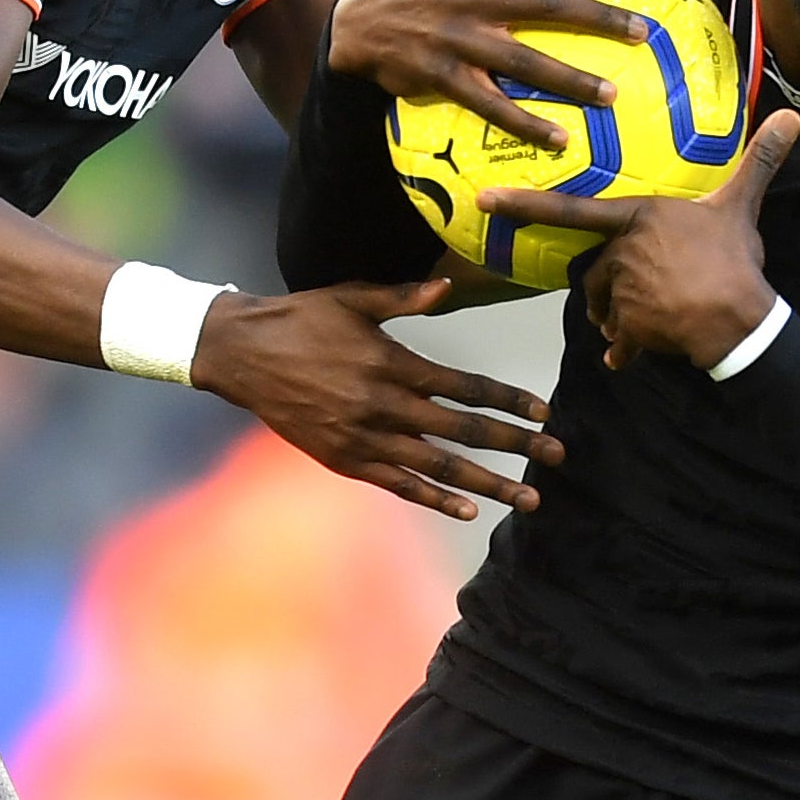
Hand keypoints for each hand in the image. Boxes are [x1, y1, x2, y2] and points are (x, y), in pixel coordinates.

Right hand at [191, 278, 564, 519]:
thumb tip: (450, 288)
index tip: (543, 410)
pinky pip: (398, 485)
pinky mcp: (344, 460)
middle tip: (557, 456)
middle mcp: (384, 404)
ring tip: (527, 497)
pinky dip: (434, 499)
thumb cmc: (301, 318)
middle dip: (515, 444)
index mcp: (392, 361)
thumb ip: (404, 298)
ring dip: (487, 483)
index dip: (508, 398)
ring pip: (438, 466)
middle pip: (463, 430)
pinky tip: (468, 511)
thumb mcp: (353, 298)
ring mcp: (364, 438)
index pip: (465, 385)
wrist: (241, 354)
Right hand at [326, 0, 645, 149]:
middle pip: (544, 5)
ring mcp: (455, 37)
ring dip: (570, 79)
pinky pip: (489, 104)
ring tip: (611, 95)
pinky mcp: (441, 76)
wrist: (357, 20)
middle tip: (640, 33)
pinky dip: (524, 123)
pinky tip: (558, 139)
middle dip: (597, 18)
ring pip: (522, 60)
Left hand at [478, 111, 799, 369]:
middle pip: (596, 272)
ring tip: (654, 316)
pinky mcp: (629, 327)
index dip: (523, 203)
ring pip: (607, 308)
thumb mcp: (741, 205)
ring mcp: (621, 291)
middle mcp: (621, 252)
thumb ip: (757, 162)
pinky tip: (645, 350)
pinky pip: (620, 342)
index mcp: (637, 217)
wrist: (741, 318)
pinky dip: (629, 349)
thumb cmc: (734, 258)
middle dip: (609, 289)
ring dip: (621, 317)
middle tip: (645, 292)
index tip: (483, 199)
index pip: (570, 208)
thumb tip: (793, 117)